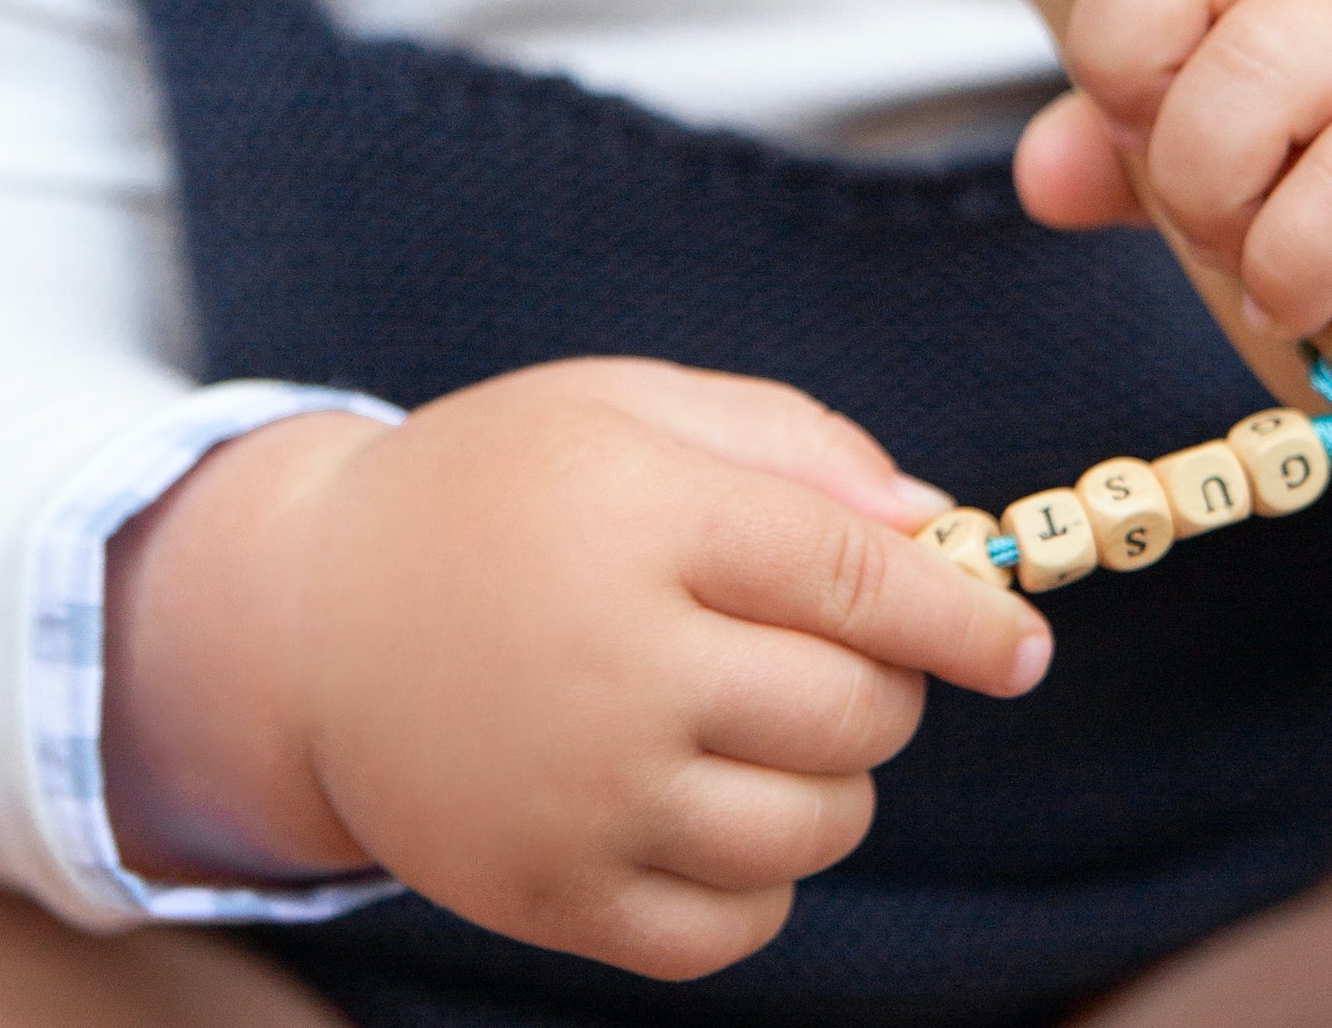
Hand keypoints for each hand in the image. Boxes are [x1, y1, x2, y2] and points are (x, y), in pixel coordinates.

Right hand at [104, 360, 1048, 978]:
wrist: (312, 619)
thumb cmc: (499, 487)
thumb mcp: (630, 406)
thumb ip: (793, 444)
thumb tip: (937, 528)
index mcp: (642, 519)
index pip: (858, 577)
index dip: (962, 614)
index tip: (1020, 642)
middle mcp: (616, 665)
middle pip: (854, 709)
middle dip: (887, 680)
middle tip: (835, 646)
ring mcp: (583, 799)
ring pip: (815, 824)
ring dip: (831, 776)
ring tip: (760, 715)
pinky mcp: (554, 900)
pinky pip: (738, 926)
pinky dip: (762, 875)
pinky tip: (713, 798)